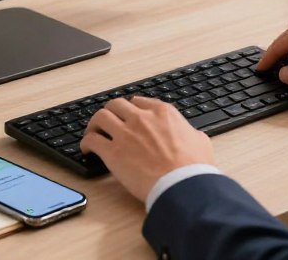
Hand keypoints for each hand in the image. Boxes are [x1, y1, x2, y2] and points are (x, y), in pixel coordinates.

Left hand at [81, 96, 213, 202]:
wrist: (182, 185)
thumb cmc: (193, 168)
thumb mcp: (200, 142)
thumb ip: (192, 134)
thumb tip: (194, 136)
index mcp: (163, 113)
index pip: (139, 102)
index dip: (132, 109)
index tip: (128, 116)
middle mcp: (142, 118)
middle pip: (117, 104)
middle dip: (111, 112)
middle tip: (109, 121)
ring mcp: (126, 133)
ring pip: (101, 116)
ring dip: (95, 124)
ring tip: (93, 132)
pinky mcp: (113, 152)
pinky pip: (92, 140)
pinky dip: (86, 143)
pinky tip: (87, 149)